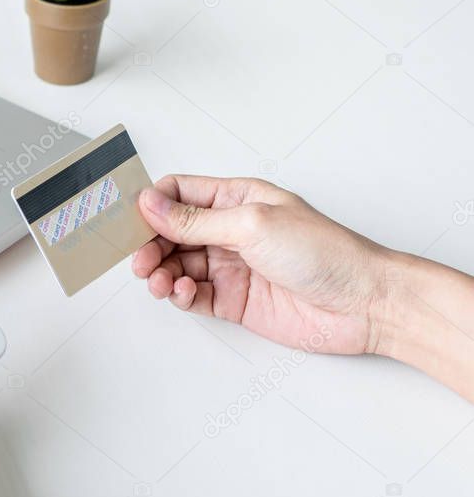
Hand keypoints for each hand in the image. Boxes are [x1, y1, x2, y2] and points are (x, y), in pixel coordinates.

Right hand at [133, 175, 390, 354]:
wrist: (364, 303)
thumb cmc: (326, 252)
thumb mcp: (252, 224)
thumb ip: (196, 219)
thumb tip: (151, 204)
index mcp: (236, 198)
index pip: (179, 193)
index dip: (152, 204)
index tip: (131, 219)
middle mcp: (230, 231)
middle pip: (170, 232)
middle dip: (150, 244)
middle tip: (141, 259)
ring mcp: (230, 266)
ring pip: (177, 265)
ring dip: (161, 272)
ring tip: (159, 281)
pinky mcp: (234, 300)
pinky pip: (192, 296)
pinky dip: (180, 296)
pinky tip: (183, 293)